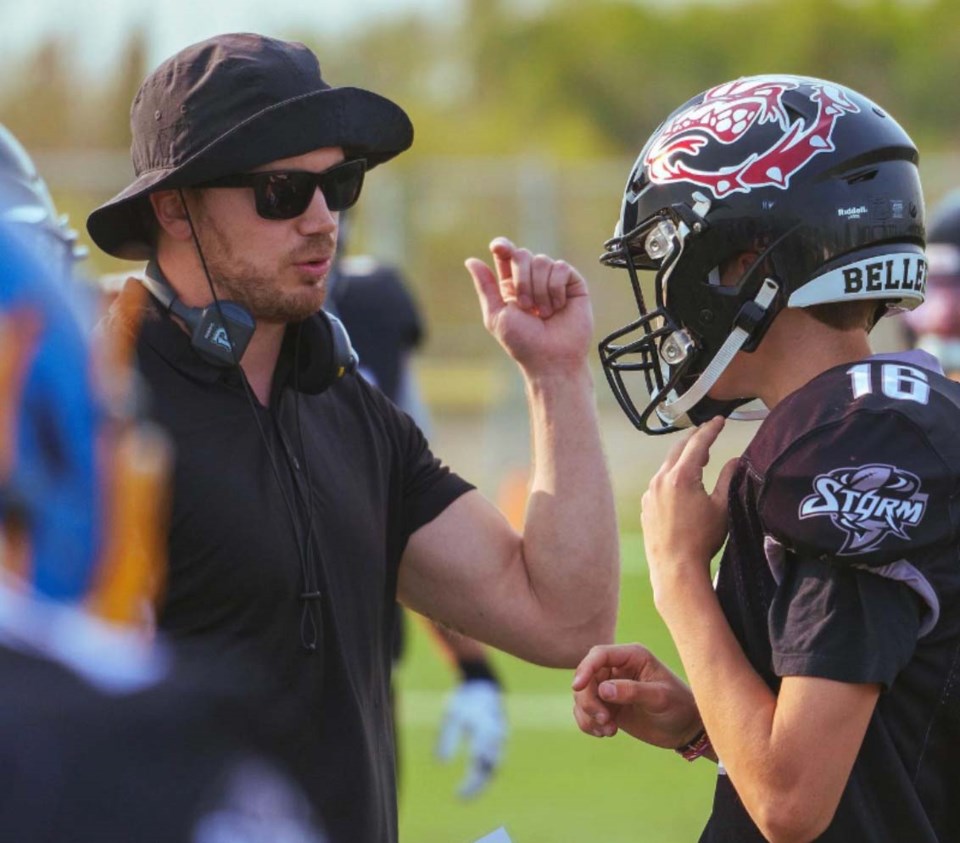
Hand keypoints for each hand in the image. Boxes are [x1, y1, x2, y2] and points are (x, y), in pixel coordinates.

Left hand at [436, 679, 506, 798]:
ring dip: (480, 784)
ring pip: (493, 768)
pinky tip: (470, 787)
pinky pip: (493, 766)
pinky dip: (483, 777)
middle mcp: (497, 735)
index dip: (470, 769)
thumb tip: (440, 764)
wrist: (484, 689)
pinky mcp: (500, 746)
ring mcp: (501, 741)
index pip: (480, 751)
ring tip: (463, 796)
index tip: (459, 781)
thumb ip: (446, 737)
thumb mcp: (452, 714)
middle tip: (460, 796)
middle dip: (476, 783)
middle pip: (490, 765)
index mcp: (485, 724)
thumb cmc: (465, 702)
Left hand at [465, 238, 592, 374]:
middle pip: (522, 254)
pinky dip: (555, 289)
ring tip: (544, 314)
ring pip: (542, 261)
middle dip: (521, 281)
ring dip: (539, 291)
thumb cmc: (523, 342)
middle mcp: (532, 279)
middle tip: (526, 307)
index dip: (503, 246)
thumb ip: (485, 286)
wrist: (551, 358)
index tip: (499, 248)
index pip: (506, 254)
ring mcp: (553, 280)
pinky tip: (558, 307)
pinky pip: (560, 268)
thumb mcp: (496, 315)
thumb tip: (471, 260)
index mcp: (512, 285)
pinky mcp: (573, 283)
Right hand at [572, 643, 700, 748]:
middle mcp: (617, 668)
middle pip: (586, 677)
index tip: (577, 687)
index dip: (585, 668)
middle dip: (588, 700)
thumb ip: (632, 691)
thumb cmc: (679, 706)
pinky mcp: (607, 705)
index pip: (599, 655)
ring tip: (608, 730)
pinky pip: (585, 712)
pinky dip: (588, 724)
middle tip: (604, 720)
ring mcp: (610, 687)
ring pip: (582, 696)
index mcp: (632, 656)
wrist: (685, 728)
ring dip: (588, 715)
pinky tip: (605, 733)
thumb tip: (603, 689)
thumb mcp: (659, 698)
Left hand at [641, 416, 737, 605]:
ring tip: (698, 458)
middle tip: (707, 432)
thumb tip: (736, 460)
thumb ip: (728, 479)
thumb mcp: (721, 507)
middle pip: (678, 449)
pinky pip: (659, 482)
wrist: (674, 566)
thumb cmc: (702, 539)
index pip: (698, 443)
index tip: (719, 420)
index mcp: (682, 476)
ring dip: (682, 457)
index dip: (710, 429)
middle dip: (694, 439)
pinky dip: (671, 475)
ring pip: (667, 465)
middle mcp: (661, 479)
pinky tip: (681, 483)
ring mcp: (650, 491)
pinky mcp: (646, 504)